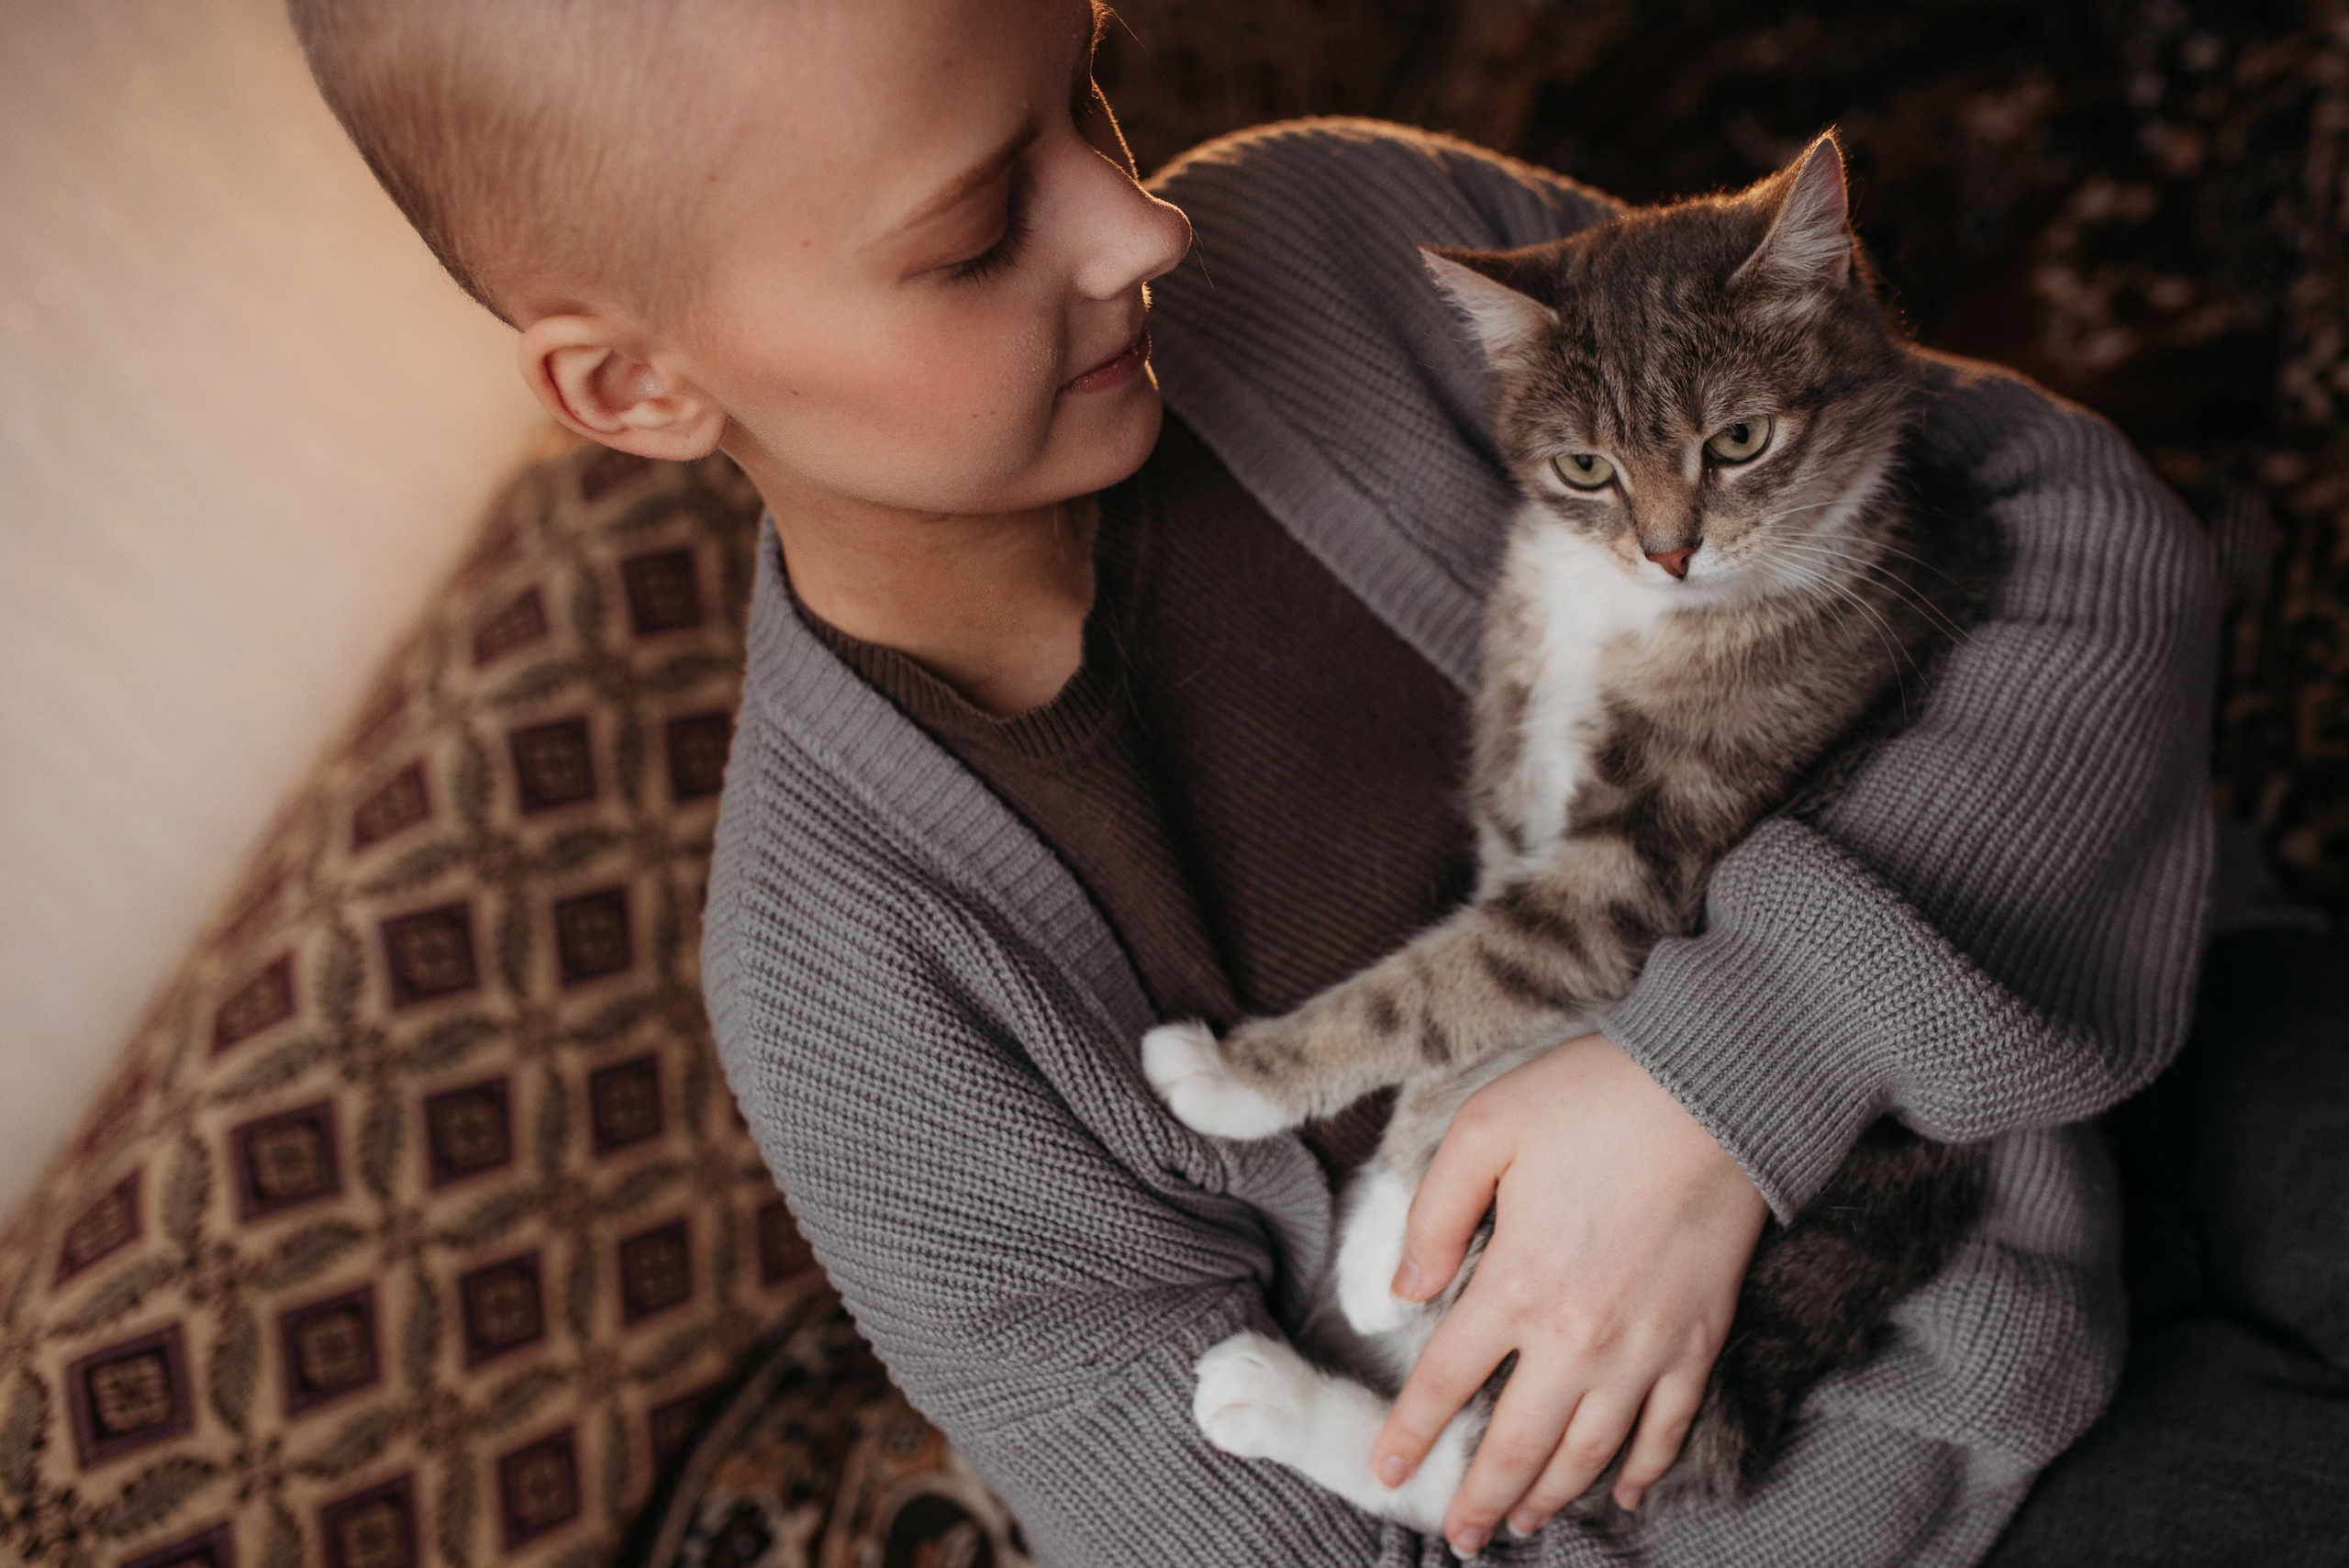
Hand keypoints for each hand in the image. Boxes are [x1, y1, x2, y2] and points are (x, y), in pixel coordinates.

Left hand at [1369, 1033, 1766, 1555]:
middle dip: (1480, 1498)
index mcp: (1515, 1284)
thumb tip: (1402, 1289)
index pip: (1446, 1381)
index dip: (1411, 1432)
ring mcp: (1645, 1348)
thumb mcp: (1482, 1130)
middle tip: (1458, 1537)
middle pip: (1517, 1443)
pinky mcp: (1699, 1340)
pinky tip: (1621, 1493)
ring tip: (1521, 1522)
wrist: (1716, 1091)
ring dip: (1551, 1495)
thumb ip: (1433, 1215)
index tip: (1387, 1469)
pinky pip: (1668, 1429)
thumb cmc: (1592, 1098)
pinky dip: (1642, 1470)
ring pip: (1589, 1451)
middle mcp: (1577, 1336)